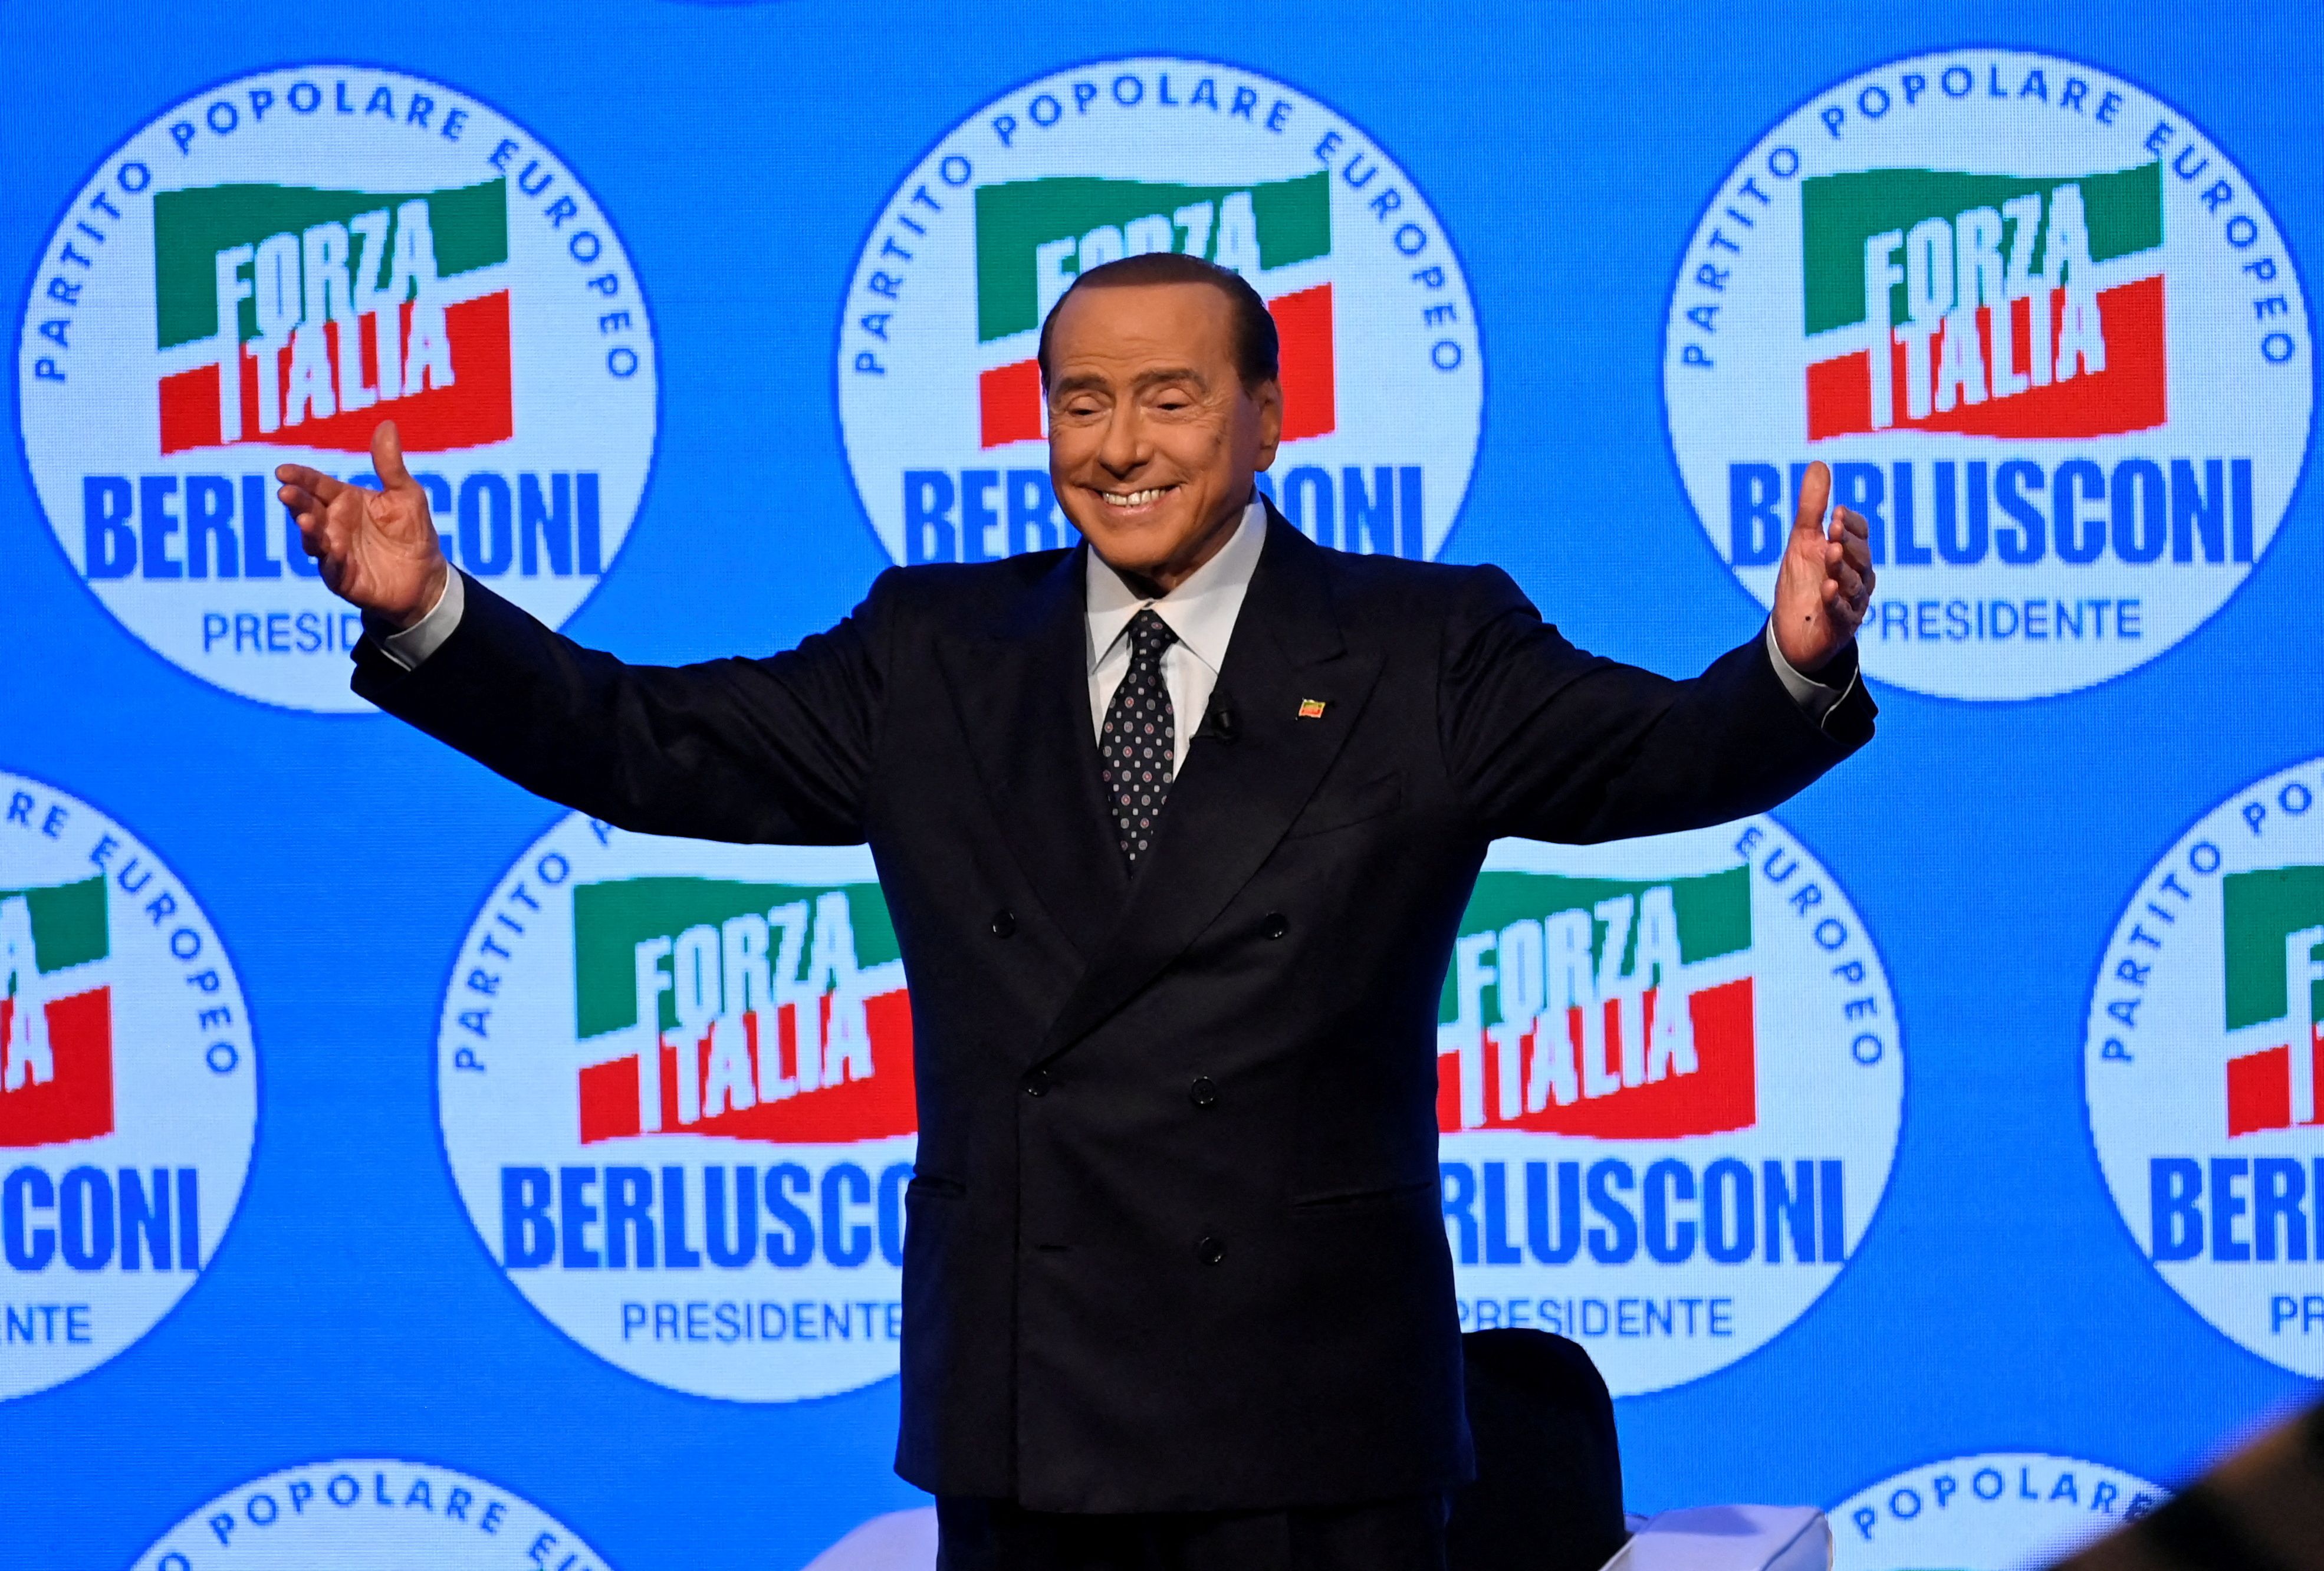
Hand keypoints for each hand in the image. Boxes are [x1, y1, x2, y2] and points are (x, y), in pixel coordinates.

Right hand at [275, 420, 446, 628]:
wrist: (425, 577)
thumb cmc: (412, 532)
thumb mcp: (406, 494)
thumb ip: (390, 465)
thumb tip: (387, 424)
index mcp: (343, 500)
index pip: (316, 484)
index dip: (300, 477)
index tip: (283, 470)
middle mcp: (332, 524)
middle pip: (308, 509)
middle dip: (296, 501)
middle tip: (286, 491)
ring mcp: (333, 551)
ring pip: (313, 539)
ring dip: (308, 531)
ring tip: (307, 522)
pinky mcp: (342, 577)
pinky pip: (332, 567)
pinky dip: (331, 559)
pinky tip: (333, 550)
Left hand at [1771, 460, 1872, 675]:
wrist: (1791, 632)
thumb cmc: (1802, 584)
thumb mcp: (1803, 542)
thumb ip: (1812, 507)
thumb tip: (1819, 464)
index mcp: (1850, 555)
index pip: (1860, 535)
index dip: (1851, 524)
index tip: (1837, 512)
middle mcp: (1857, 578)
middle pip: (1862, 558)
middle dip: (1849, 543)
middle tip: (1835, 529)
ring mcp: (1851, 604)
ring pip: (1855, 584)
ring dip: (1843, 568)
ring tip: (1830, 554)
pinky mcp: (1840, 627)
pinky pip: (1842, 613)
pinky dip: (1835, 601)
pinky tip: (1826, 590)